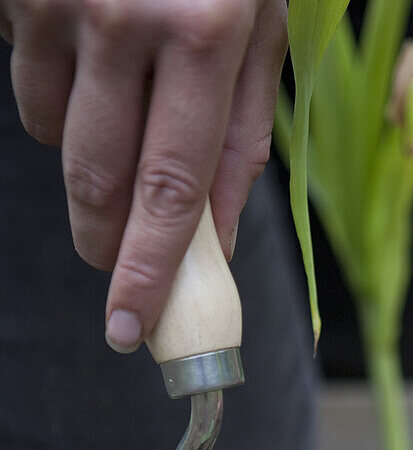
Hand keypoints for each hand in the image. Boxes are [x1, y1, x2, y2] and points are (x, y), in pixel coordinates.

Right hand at [0, 0, 286, 351]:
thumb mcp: (260, 29)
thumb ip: (244, 136)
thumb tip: (222, 237)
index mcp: (206, 32)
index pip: (171, 190)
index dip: (146, 271)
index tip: (127, 327)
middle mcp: (126, 18)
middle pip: (97, 181)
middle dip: (104, 238)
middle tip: (113, 259)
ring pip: (51, 136)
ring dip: (84, 151)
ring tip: (120, 99)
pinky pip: (24, 81)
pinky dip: (55, 90)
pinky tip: (88, 47)